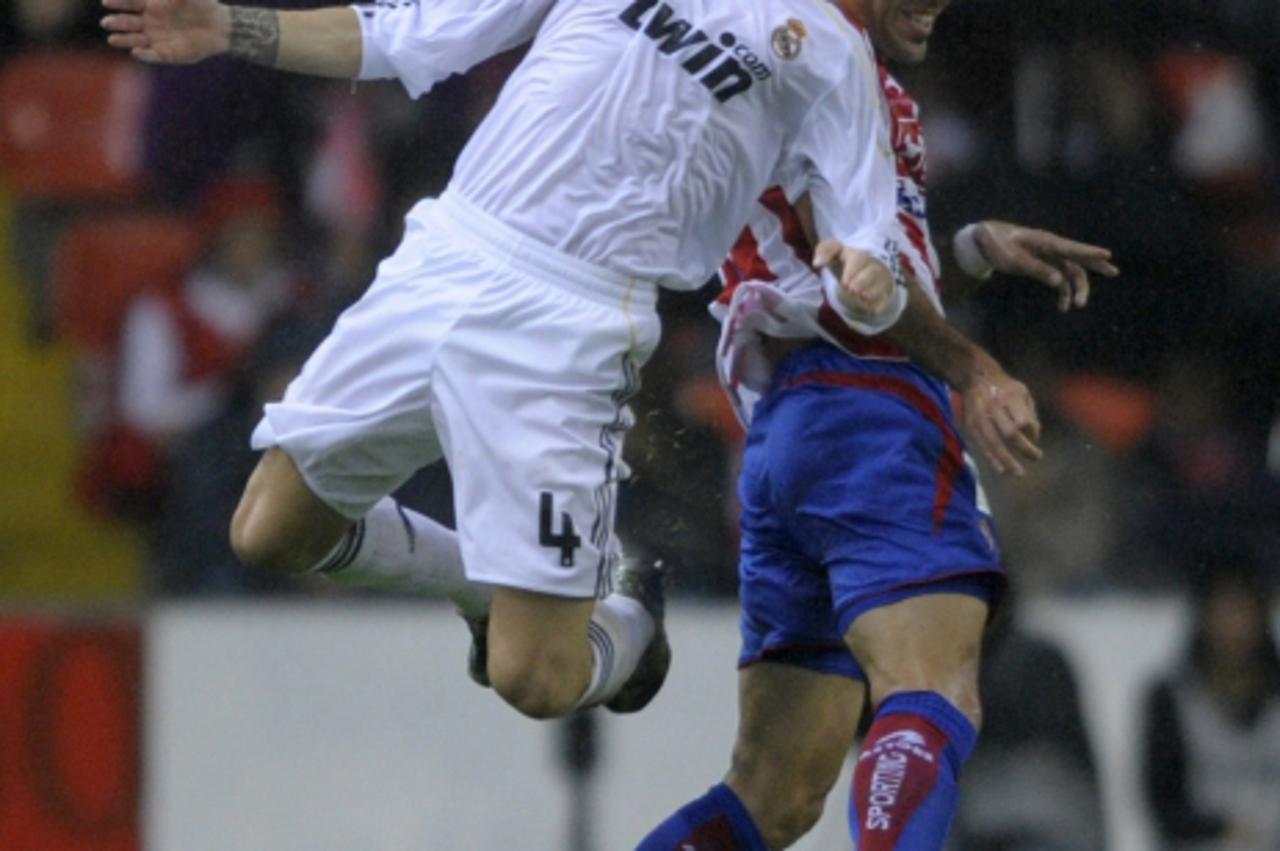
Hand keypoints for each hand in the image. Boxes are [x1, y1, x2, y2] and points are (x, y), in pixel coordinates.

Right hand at [101, 0, 229, 63]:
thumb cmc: (202, 4)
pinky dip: (144, 55)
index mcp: (151, 5)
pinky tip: (136, 52)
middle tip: (106, 23)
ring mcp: (156, 38)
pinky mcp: (166, 54)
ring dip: (123, 39)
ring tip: (112, 39)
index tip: (107, 2)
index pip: (129, 3)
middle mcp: (149, 22)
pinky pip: (152, 55)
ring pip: (136, 40)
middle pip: (128, 22)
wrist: (219, 26)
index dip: (118, 3)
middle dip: (117, 23)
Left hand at [813, 240, 893, 317]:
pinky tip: (870, 310)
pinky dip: (878, 306)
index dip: (852, 270)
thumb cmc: (844, 261)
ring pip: (881, 285)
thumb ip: (824, 251)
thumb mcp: (834, 252)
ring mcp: (880, 280)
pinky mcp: (883, 294)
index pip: (858, 258)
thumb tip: (817, 263)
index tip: (844, 282)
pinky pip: (884, 300)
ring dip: (871, 293)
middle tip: (851, 290)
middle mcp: (872, 266)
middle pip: (872, 272)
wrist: (861, 271)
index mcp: (858, 255)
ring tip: (860, 296)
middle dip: (861, 282)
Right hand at [960, 362, 1041, 475]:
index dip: (1031, 431)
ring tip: (1018, 473)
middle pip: (1009, 433)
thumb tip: (1034, 437)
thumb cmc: (1004, 388)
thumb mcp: (1022, 392)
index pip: (1022, 419)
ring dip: (1007, 460)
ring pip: (994, 443)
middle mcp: (994, 407)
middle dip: (1024, 448)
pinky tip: (1001, 470)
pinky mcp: (971, 425)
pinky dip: (991, 458)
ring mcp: (981, 417)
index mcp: (1010, 397)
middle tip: (1037, 457)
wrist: (975, 377)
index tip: (1036, 439)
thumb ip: (1030, 413)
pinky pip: (982, 445)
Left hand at [974, 221, 1118, 311]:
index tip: (1107, 254)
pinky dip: (1063, 292)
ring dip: (1076, 288)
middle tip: (1114, 272)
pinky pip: (1060, 278)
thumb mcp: (1015, 260)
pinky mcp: (1045, 264)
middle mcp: (1052, 247)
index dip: (1089, 252)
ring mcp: (1049, 256)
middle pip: (1078, 257)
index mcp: (1045, 242)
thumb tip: (1059, 282)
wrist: (987, 240)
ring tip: (1079, 306)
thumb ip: (1037, 270)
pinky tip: (1063, 307)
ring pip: (1071, 271)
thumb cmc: (999, 247)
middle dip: (1096, 265)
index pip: (1071, 248)